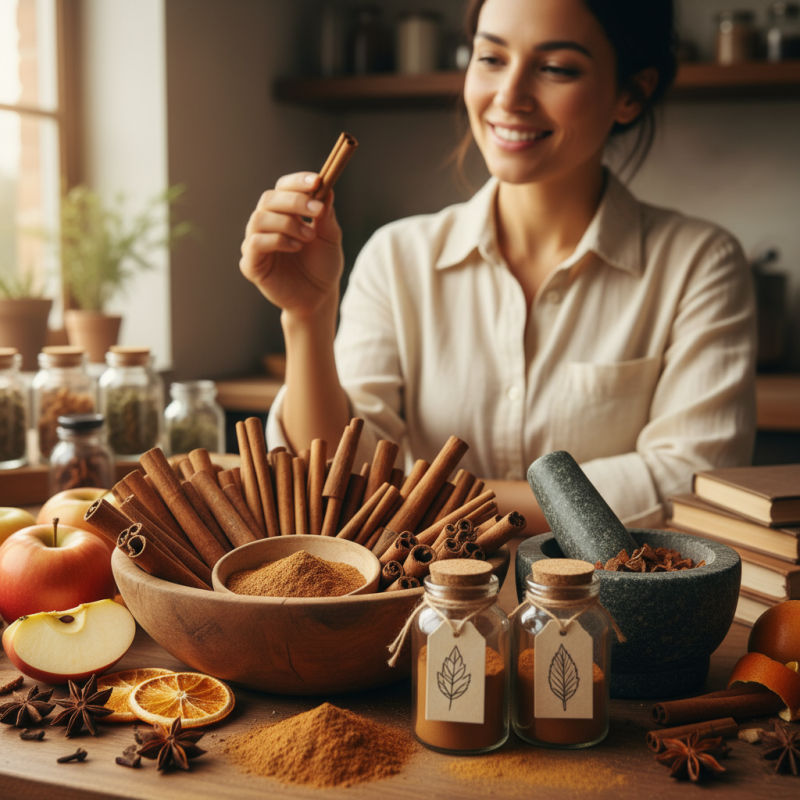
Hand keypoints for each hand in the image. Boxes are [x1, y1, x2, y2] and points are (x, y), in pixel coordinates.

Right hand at [239, 172, 343, 316]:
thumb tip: (326, 188)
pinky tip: (296, 247)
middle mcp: (266, 225)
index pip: (283, 188)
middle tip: (317, 210)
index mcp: (284, 213)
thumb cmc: (322, 266)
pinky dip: (277, 240)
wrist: (319, 298)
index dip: (297, 182)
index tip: (317, 181)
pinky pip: (255, 243)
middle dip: (294, 201)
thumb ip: (326, 214)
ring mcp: (255, 244)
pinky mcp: (251, 264)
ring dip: (287, 222)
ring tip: (309, 236)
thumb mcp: (330, 237)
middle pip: (269, 199)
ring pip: (259, 218)